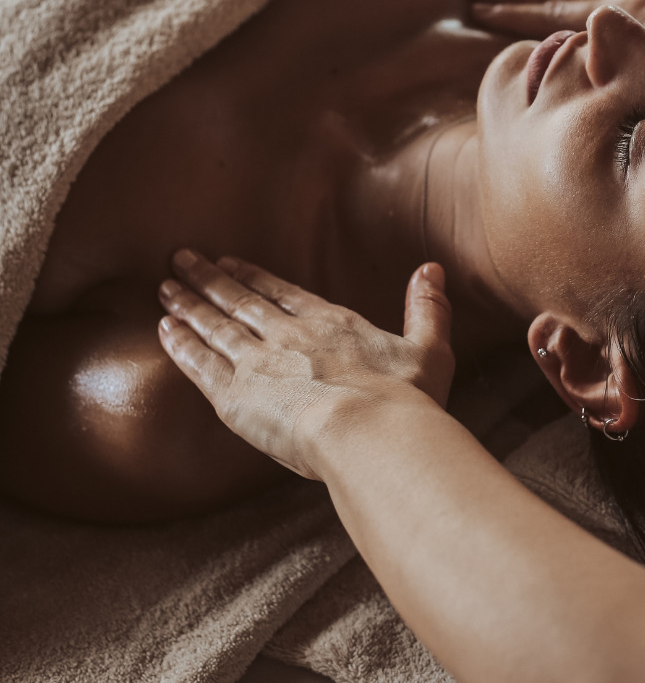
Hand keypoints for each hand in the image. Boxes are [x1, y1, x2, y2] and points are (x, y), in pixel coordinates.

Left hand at [157, 251, 454, 479]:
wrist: (369, 432)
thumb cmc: (404, 399)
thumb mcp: (430, 350)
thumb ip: (428, 308)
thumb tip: (432, 269)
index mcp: (330, 323)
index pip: (281, 293)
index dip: (253, 276)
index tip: (230, 261)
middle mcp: (289, 335)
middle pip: (240, 301)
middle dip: (210, 279)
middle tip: (181, 260)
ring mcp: (259, 362)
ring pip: (215, 326)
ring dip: (188, 305)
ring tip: (165, 288)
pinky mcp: (236, 396)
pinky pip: (200, 365)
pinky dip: (181, 345)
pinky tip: (166, 330)